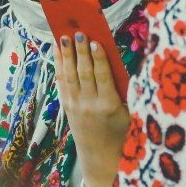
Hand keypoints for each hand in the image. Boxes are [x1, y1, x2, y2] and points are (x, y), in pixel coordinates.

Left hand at [53, 32, 128, 186]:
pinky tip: (57, 50)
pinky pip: (61, 81)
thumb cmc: (120, 128)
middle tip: (78, 32)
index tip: (96, 41)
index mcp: (109, 105)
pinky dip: (59, 64)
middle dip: (80, 51)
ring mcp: (75, 105)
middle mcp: (89, 105)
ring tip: (64, 36)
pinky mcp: (66, 105)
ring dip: (66, 54)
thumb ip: (122, 87)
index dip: (98, 58)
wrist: (101, 154)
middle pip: (83, 73)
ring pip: (69, 75)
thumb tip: (112, 58)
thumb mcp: (128, 110)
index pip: (102, 77)